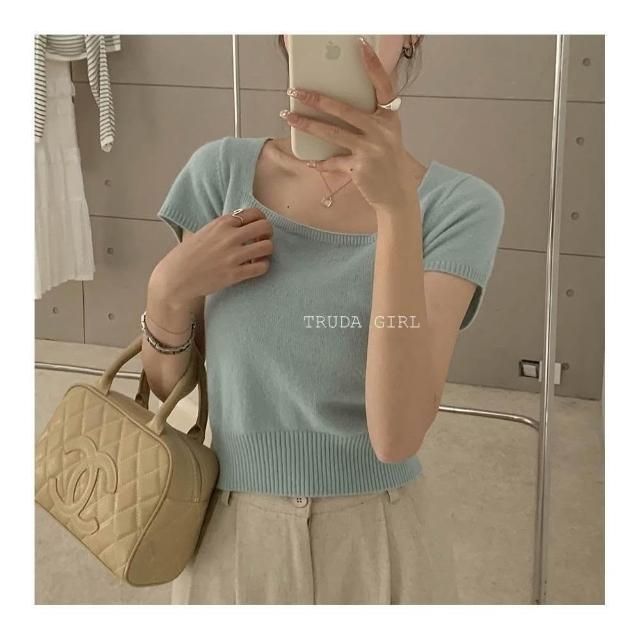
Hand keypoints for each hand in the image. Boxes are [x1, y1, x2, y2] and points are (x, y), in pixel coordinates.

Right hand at [153, 208, 272, 306]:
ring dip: (267, 252)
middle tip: (262, 242)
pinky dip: (263, 266)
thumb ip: (225, 226)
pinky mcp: (235, 274)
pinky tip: (255, 267)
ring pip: (267, 247)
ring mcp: (233, 256)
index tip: (258, 229)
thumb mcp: (205, 232)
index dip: (261, 221)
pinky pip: (262, 267)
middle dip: (268, 234)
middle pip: (265, 227)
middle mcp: (229, 236)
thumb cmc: (189, 255)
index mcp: (222, 223)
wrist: (176, 277)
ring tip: (258, 256)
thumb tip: (245, 222)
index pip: (255, 213)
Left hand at [281, 36, 419, 213]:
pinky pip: (332, 161)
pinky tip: (307, 159)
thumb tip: (333, 105)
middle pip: (343, 109)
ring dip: (306, 124)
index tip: (361, 45)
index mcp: (390, 118)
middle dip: (315, 99)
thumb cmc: (387, 161)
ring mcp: (371, 150)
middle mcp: (382, 131)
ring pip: (331, 133)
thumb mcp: (386, 135)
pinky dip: (318, 161)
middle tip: (295, 91)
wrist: (397, 194)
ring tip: (288, 117)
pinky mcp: (360, 168)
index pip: (383, 86)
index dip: (373, 65)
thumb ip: (369, 119)